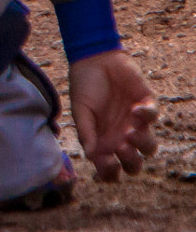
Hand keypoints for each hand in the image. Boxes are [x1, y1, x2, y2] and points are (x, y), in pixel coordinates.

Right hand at [69, 49, 159, 181]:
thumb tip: (90, 155)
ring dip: (142, 144)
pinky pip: (153, 118)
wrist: (94, 58)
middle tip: (121, 146)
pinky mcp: (147, 106)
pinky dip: (147, 116)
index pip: (111, 169)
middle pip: (134, 164)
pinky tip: (135, 108)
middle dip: (131, 162)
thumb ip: (85, 131)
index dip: (111, 173)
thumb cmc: (84, 86)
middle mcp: (122, 137)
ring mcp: (136, 123)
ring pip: (150, 147)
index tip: (106, 161)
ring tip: (130, 131)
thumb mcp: (79, 109)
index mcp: (103, 141)